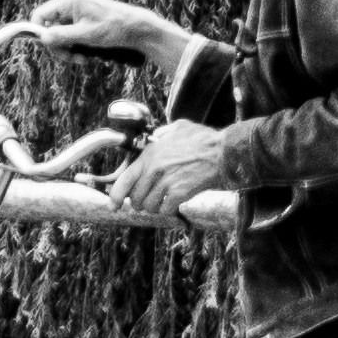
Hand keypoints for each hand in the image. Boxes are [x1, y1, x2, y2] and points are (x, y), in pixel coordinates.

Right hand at [29, 0, 181, 62]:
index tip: (50, 49)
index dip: (39, 33)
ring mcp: (76, 12)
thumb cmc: (114, 28)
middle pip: (49, 28)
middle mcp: (69, 4)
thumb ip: (62, 36)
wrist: (137, 28)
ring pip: (60, 34)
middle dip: (59, 46)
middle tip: (72, 59)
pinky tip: (87, 55)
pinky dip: (76, 47)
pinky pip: (71, 35)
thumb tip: (42, 38)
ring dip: (68, 50)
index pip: (40, 16)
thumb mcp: (86, 35)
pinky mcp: (83, 21)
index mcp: (68, 1)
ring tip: (83, 59)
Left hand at [111, 117, 230, 218]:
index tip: (113, 205)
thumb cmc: (204, 140)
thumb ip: (163, 133)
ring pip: (149, 206)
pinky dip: (168, 209)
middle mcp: (154, 168)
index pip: (124, 179)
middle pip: (136, 197)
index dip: (115, 196)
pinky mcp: (179, 193)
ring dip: (155, 207)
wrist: (224, 152)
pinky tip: (175, 203)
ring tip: (163, 201)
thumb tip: (156, 136)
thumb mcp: (179, 127)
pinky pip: (165, 210)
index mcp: (150, 154)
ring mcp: (166, 181)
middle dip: (140, 203)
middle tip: (147, 202)